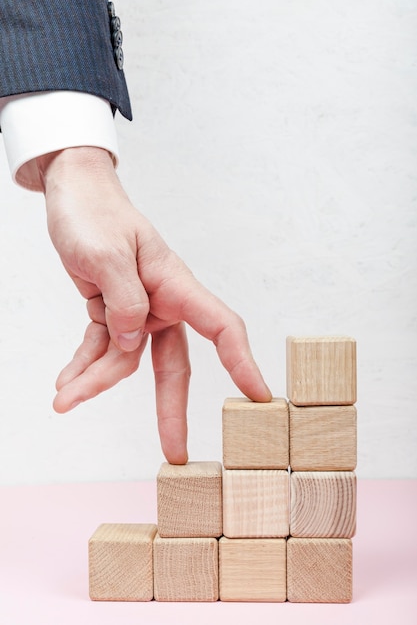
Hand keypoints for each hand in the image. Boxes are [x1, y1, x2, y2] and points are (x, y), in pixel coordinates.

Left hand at [37, 147, 270, 462]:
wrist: (73, 195)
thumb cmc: (94, 213)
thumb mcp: (104, 254)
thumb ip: (123, 302)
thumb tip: (133, 343)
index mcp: (174, 283)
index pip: (221, 326)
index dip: (242, 362)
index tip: (260, 397)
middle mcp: (162, 302)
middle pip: (175, 364)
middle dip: (170, 409)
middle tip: (174, 453)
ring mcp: (138, 310)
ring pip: (126, 361)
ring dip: (95, 381)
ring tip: (62, 399)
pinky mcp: (112, 312)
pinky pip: (101, 349)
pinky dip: (84, 366)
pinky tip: (65, 383)